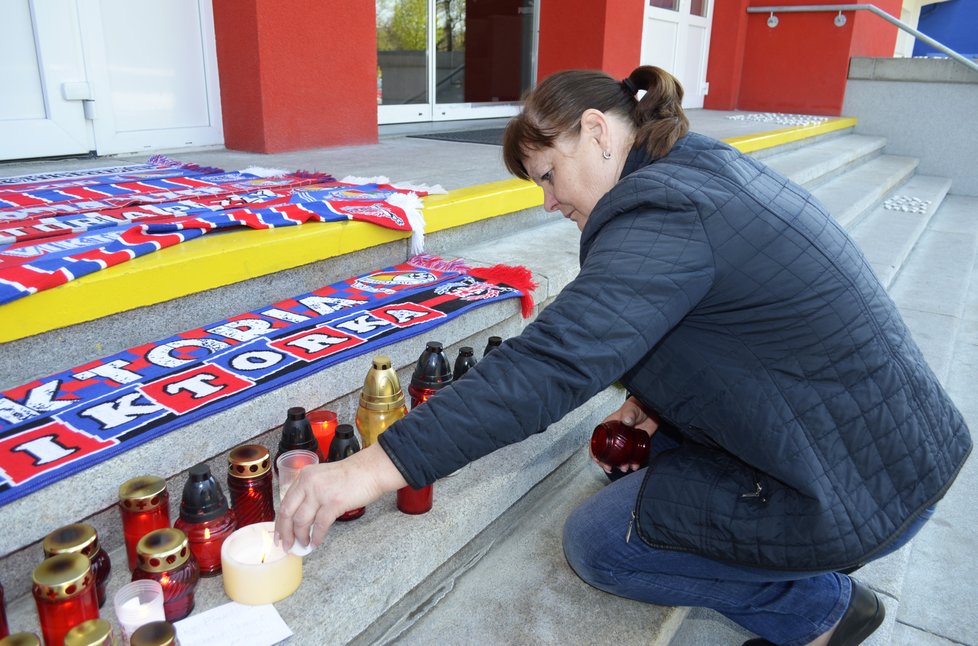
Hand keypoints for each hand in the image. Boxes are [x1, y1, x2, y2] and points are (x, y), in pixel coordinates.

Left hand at [275, 443, 407, 550]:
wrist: (371, 470)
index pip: (285, 502)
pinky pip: (320, 525)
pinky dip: (317, 537)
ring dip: (301, 537)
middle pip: (287, 512)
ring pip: (301, 521)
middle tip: (286, 545)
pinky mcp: (334, 502)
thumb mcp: (322, 478)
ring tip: (303, 545)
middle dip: (285, 533)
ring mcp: (320, 492)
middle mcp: (308, 483)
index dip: (280, 521)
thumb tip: (301, 517)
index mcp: (304, 477)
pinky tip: (316, 542)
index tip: (279, 534)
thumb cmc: (352, 475)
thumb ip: (310, 492)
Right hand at [591, 396, 658, 474]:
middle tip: (610, 468)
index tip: (597, 459)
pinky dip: (632, 463)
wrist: (652, 410)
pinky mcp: (635, 446)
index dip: (593, 451)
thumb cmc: (638, 406)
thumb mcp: (631, 409)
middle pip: (606, 452)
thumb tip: (626, 421)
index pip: (596, 440)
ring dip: (620, 465)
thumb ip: (629, 414)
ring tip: (624, 468)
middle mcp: (614, 437)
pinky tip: (635, 466)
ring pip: (619, 457)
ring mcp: (625, 442)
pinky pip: (631, 457)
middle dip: (605, 462)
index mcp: (608, 427)